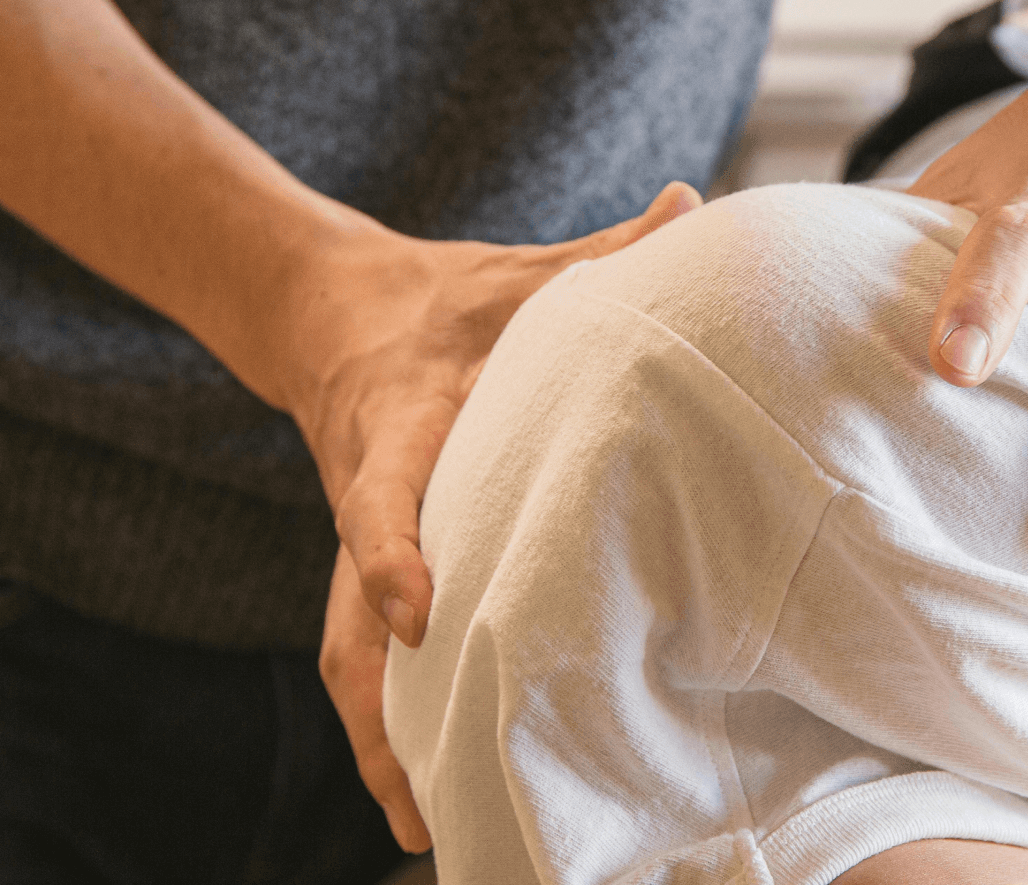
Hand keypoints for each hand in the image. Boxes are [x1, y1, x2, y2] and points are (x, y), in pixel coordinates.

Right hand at [308, 181, 700, 848]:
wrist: (335, 311)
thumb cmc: (452, 298)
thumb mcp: (522, 270)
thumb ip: (603, 251)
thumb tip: (692, 204)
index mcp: (401, 424)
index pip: (378, 495)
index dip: (386, 552)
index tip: (413, 614)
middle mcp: (369, 497)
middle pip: (345, 618)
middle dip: (377, 707)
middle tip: (420, 795)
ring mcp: (356, 542)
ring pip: (345, 656)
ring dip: (378, 740)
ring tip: (424, 826)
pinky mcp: (367, 566)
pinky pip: (364, 652)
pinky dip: (389, 720)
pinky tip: (429, 781)